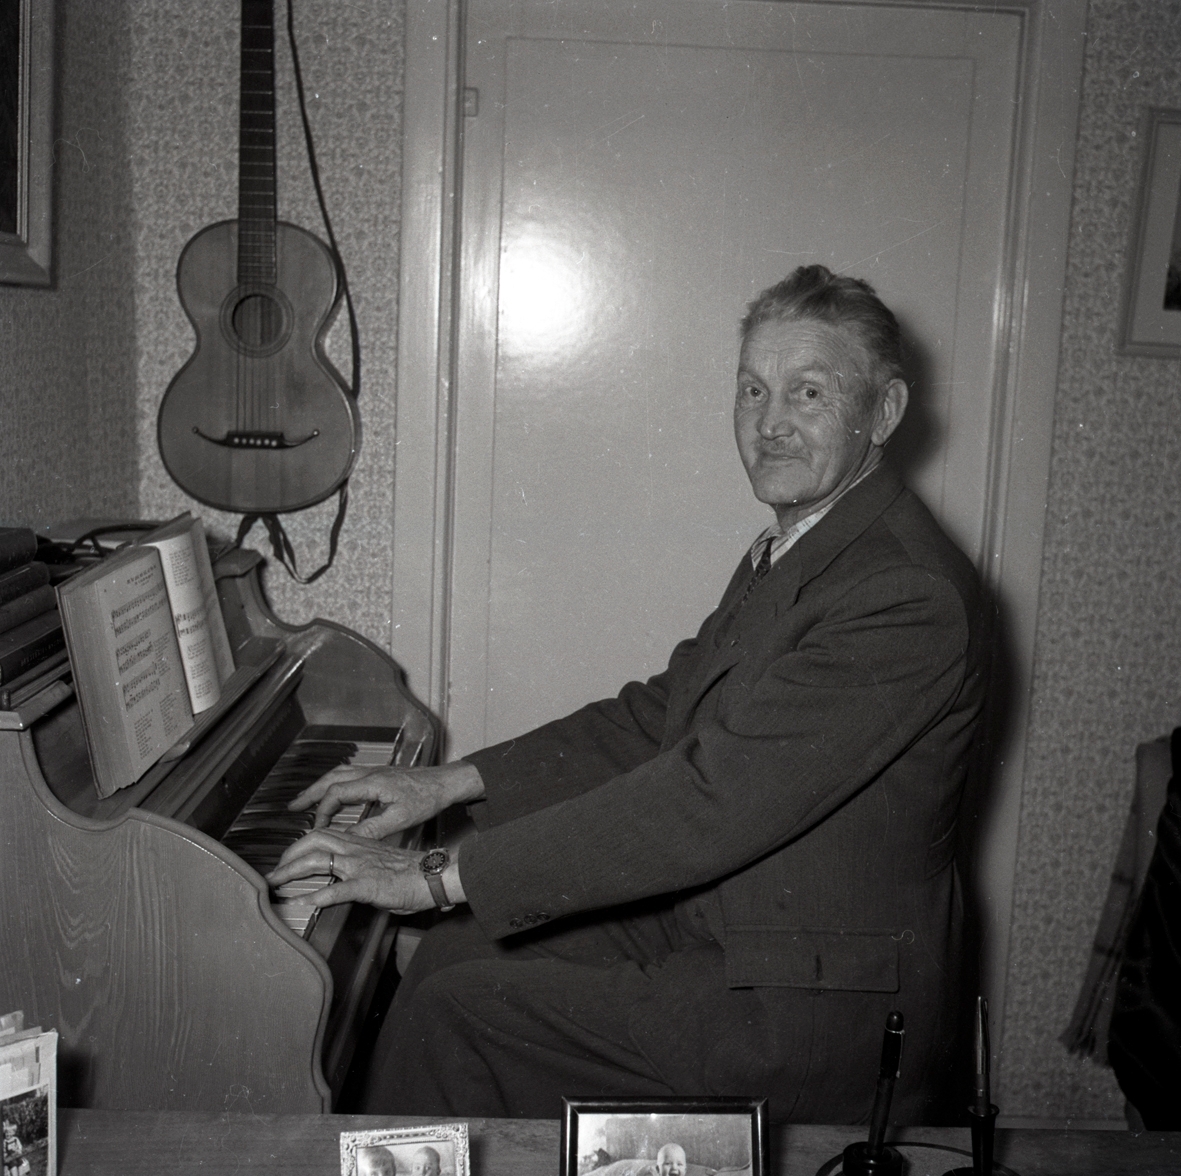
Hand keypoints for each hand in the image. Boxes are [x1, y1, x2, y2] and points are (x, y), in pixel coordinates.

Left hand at [265, 829, 463, 914]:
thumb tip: (342, 877)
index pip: (322, 835)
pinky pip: (336, 889)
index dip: (299, 845)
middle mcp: (356, 850)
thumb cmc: (410, 872)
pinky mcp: (367, 885)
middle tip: (274, 871)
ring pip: (317, 861)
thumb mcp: (379, 861)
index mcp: (359, 843)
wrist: (433, 875)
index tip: (286, 859)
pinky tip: (302, 902)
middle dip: (288, 855)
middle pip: (312, 840)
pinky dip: (315, 895)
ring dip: (291, 872)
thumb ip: (359, 865)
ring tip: (275, 884)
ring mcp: (360, 866)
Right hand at [288, 760, 484, 839]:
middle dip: (310, 793)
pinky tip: (335, 794)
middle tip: (293, 806)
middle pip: (331, 779)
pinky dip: (335, 784)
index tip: (317, 826)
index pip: (335, 793)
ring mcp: (374, 772)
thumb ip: (372, 828)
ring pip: (339, 774)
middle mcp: (370, 774)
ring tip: (306, 799)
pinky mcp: (380, 774)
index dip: (322, 810)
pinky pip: (349, 775)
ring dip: (321, 786)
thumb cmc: (428, 798)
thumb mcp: (400, 819)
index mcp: (372, 783)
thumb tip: (348, 838)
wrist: (445, 782)